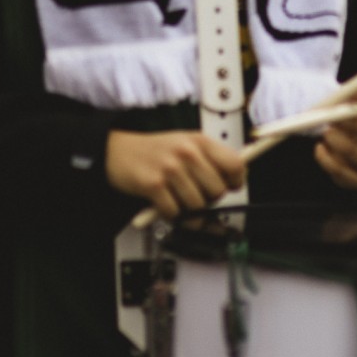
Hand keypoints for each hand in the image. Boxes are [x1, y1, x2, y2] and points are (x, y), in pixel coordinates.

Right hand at [105, 129, 246, 220]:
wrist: (117, 150)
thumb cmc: (156, 151)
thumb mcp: (187, 144)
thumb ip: (211, 159)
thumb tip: (238, 180)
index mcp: (200, 141)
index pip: (235, 165)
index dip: (235, 181)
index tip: (228, 186)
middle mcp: (187, 152)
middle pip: (217, 192)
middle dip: (209, 200)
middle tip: (197, 195)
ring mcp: (170, 169)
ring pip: (197, 206)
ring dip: (189, 211)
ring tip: (178, 199)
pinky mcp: (154, 185)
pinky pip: (175, 213)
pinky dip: (172, 215)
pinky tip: (164, 203)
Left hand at [315, 74, 356, 191]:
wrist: (348, 149)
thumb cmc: (356, 119)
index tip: (355, 90)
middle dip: (349, 119)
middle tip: (333, 113)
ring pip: (354, 152)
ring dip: (335, 139)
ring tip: (326, 132)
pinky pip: (342, 172)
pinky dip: (326, 159)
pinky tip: (321, 148)